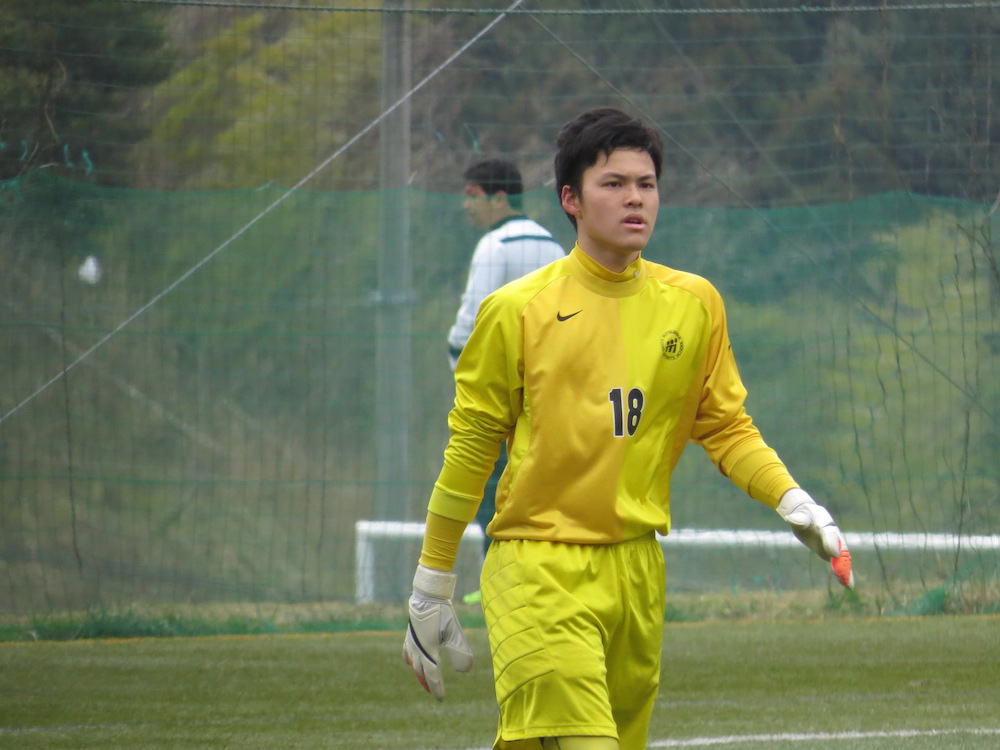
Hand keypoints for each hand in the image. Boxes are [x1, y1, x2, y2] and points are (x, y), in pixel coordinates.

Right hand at [402, 564, 472, 700]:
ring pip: (414, 664)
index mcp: (428, 651)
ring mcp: (411, 642)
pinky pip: (407, 653)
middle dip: (429, 683)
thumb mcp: (455, 632)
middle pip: (422, 672)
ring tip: (424, 679)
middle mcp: (417, 650)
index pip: (432, 676)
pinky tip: (411, 661)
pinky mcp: (410, 634)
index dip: (437, 688)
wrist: (427, 595)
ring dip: (420, 673)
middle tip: (435, 692)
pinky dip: (410, 660)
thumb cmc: (442, 613)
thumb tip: (465, 671)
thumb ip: (460, 652)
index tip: (441, 699)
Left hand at [776, 488, 854, 588]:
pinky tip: (847, 585)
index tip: (834, 554)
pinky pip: (839, 563)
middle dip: (842, 562)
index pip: (830, 533)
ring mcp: (834, 544)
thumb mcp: (799, 515)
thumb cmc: (803, 514)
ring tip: (849, 585)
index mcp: (825, 522)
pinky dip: (843, 573)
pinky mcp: (831, 552)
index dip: (832, 544)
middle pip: (841, 549)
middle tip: (841, 573)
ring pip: (842, 558)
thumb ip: (798, 519)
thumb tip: (790, 519)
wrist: (807, 515)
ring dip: (845, 571)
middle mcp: (833, 534)